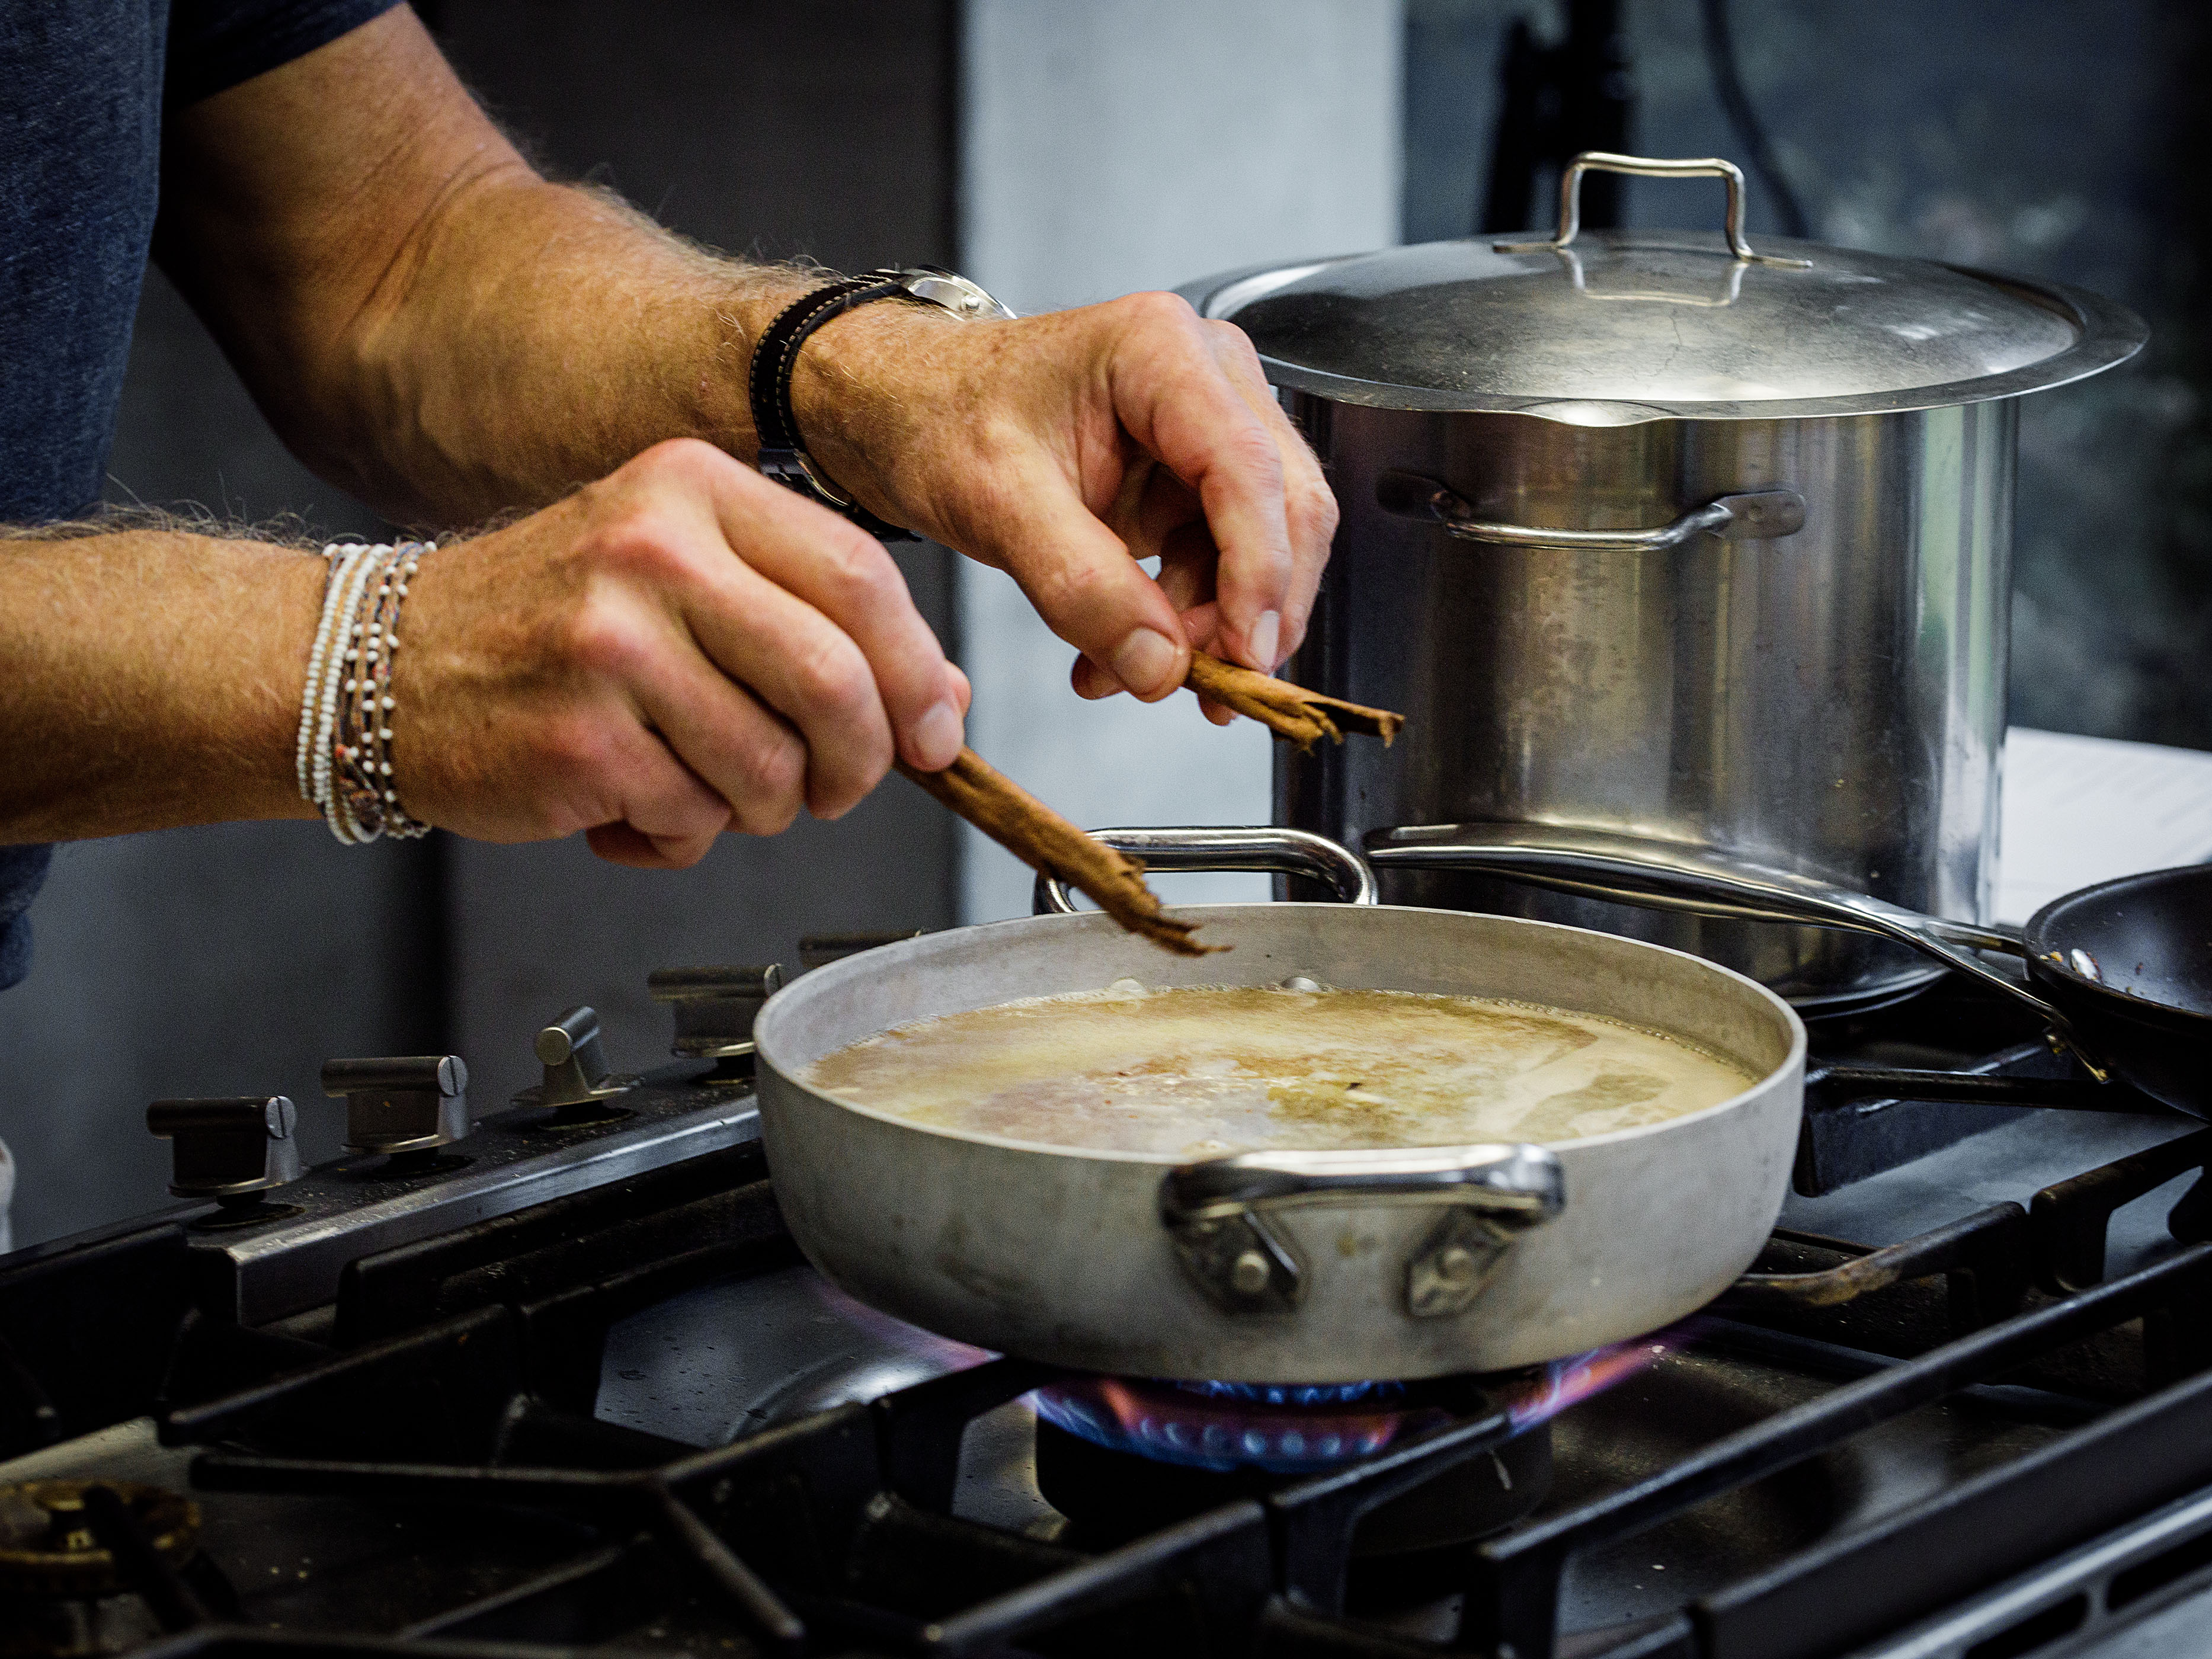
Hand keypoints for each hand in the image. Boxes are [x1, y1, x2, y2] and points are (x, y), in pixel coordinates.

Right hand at [390, 439, 967, 868]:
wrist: (382, 663)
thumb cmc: (552, 626)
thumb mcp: (687, 578)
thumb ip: (817, 621)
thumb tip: (945, 702)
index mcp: (695, 490)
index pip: (864, 582)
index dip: (919, 676)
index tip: (933, 735)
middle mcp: (653, 550)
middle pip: (837, 680)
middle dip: (859, 763)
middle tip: (835, 787)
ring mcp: (611, 645)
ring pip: (774, 768)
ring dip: (760, 808)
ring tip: (700, 784)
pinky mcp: (579, 739)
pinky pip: (696, 818)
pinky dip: (682, 834)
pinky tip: (632, 800)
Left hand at [792, 292, 1336, 721]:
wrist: (908, 410)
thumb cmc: (940, 419)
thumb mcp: (995, 501)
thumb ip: (1081, 584)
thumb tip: (1163, 665)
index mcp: (1161, 350)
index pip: (1247, 468)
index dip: (1259, 570)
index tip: (1243, 656)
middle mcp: (1207, 376)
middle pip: (1283, 506)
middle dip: (1247, 611)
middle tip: (1203, 690)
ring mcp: (1210, 426)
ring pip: (1264, 545)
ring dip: (1210, 626)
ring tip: (1129, 674)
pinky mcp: (1196, 478)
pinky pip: (1225, 563)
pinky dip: (1185, 620)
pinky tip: (1124, 656)